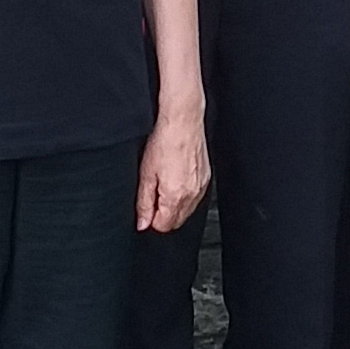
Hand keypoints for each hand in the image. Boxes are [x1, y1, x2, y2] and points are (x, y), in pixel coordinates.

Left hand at [136, 112, 209, 233]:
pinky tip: (175, 178)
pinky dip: (184, 194)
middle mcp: (192, 195)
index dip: (151, 219)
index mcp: (176, 196)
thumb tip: (143, 223)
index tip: (146, 207)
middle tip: (153, 193)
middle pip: (176, 221)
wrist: (182, 122)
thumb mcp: (145, 174)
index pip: (163, 226)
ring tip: (164, 182)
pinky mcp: (206, 179)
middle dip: (162, 214)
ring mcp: (201, 187)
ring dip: (173, 205)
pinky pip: (194, 197)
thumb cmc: (164, 142)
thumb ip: (144, 203)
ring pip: (186, 210)